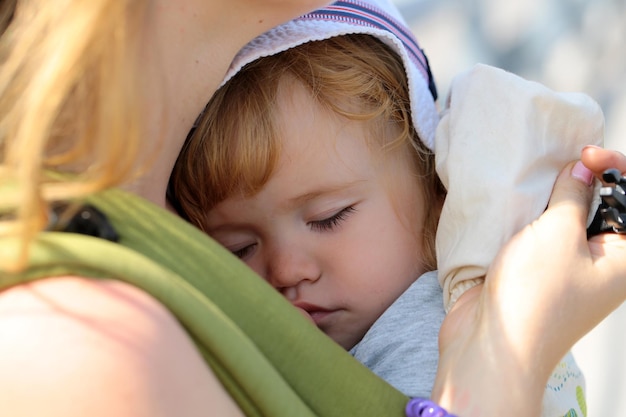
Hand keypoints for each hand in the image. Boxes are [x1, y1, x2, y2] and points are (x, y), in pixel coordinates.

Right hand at [432, 148, 625, 416]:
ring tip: (543, 176)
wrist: (491, 345)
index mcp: (625, 259)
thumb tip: (582, 168)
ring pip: (573, 221)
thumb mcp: (558, 232)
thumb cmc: (535, 293)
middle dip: (590, 180)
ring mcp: (570, 270)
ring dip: (559, 198)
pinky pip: (545, 236)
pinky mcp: (540, 273)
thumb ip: (573, 194)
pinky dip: (536, 217)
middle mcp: (604, 264)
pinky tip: (523, 202)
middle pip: (607, 209)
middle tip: (566, 159)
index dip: (616, 169)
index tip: (586, 153)